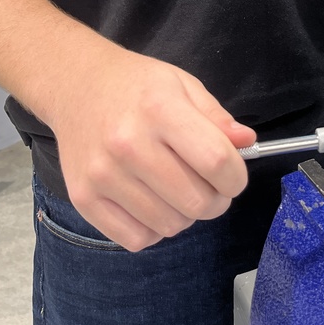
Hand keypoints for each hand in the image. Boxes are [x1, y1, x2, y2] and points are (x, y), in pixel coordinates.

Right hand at [47, 47, 255, 250]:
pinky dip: (154, 229)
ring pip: (170, 225)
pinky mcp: (84, 199)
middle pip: (196, 201)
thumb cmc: (137, 85)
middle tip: (211, 187)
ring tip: (179, 190)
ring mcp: (103, 175)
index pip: (216, 161)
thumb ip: (217, 117)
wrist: (77, 85)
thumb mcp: (183, 85)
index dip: (236, 177)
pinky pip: (137, 239)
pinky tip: (153, 203)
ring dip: (186, 215)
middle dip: (216, 200)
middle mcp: (129, 144)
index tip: (234, 175)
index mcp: (160, 109)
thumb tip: (247, 144)